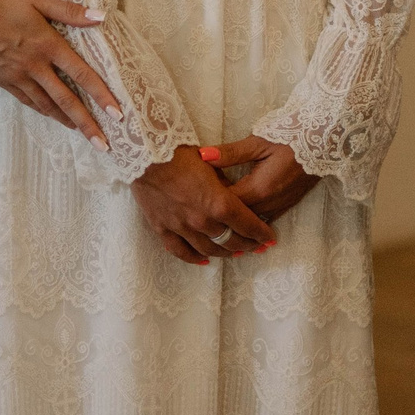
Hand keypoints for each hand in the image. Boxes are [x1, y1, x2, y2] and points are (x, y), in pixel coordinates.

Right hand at [0, 0, 121, 146]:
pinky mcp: (3, 81)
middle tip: (103, 144)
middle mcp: (35, 66)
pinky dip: (43, 111)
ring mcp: (17, 76)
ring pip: (47, 104)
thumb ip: (68, 11)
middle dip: (87, 123)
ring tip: (83, 134)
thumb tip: (100, 16)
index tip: (116, 114)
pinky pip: (28, 100)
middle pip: (66, 99)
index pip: (82, 74)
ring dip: (66, 120)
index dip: (101, 95)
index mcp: (47, 45)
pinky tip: (53, 116)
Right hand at [131, 144, 276, 264]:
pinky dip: (194, 258)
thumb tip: (234, 196)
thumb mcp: (212, 165)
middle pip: (230, 241)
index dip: (260, 234)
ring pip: (209, 249)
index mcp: (219, 203)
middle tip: (256, 247)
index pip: (247, 225)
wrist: (145, 155)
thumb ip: (225, 185)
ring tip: (235, 253)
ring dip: (225, 253)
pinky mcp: (163, 229)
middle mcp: (203, 221)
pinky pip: (180, 251)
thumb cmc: (180, 153)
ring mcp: (182, 227)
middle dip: (247, 245)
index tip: (269, 239)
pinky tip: (204, 261)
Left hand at [205, 135, 317, 227]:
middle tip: (204, 201)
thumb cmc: (292, 136)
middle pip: (236, 218)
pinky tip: (241, 213)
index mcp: (258, 189)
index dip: (209, 200)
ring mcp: (280, 206)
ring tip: (219, 210)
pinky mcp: (288, 204)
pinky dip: (250, 218)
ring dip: (235, 218)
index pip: (225, 205)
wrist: (326, 139)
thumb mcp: (258, 141)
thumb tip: (202, 156)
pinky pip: (264, 219)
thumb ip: (230, 153)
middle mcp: (268, 204)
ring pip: (250, 222)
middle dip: (220, 212)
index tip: (198, 190)